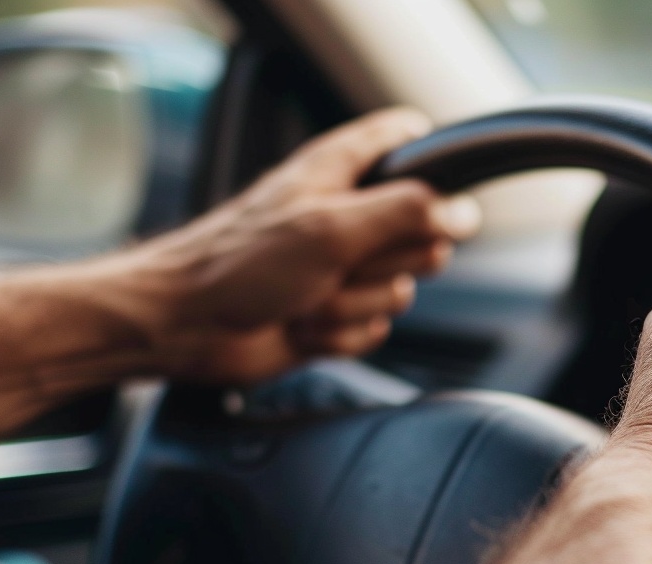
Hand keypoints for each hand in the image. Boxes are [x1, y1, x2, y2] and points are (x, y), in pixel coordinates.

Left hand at [114, 107, 481, 384]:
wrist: (186, 328)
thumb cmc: (238, 264)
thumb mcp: (331, 227)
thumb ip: (406, 214)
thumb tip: (464, 213)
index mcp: (343, 169)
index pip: (412, 141)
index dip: (434, 168)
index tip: (425, 203)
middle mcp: (348, 214)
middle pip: (425, 231)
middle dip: (387, 263)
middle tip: (342, 263)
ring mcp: (342, 266)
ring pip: (400, 289)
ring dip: (352, 306)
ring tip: (306, 298)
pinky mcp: (334, 313)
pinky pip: (375, 328)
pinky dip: (340, 335)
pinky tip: (302, 326)